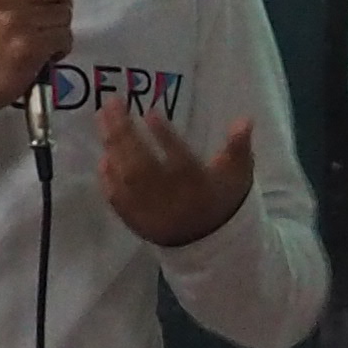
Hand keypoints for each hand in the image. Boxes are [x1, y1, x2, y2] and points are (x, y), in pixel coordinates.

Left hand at [99, 107, 255, 247]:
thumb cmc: (221, 198)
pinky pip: (119, 201)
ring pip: (127, 179)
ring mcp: (150, 211)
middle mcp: (170, 197)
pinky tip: (102, 159)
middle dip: (125, 133)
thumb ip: (238, 146)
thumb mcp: (238, 172)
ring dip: (112, 149)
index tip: (150, 112)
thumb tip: (245, 119)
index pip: (180, 159)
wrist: (209, 244)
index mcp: (197, 184)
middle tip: (111, 104)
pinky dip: (108, 180)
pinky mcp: (137, 221)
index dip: (165, 136)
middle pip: (142, 165)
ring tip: (102, 120)